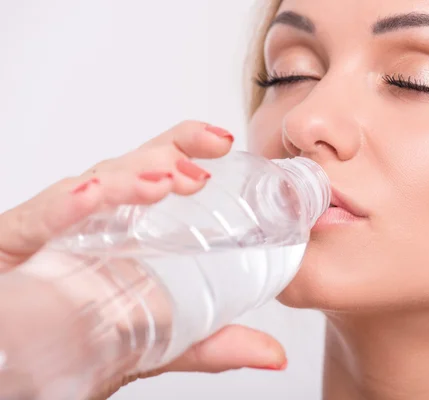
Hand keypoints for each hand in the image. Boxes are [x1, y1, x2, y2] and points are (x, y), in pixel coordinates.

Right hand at [0, 121, 287, 399]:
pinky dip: (65, 206)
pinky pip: (37, 220)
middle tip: (208, 157)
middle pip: (131, 166)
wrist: (24, 367)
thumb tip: (274, 356)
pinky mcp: (14, 245)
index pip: (159, 172)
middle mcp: (93, 218)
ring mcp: (54, 229)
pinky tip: (89, 197)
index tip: (226, 142)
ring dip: (129, 177)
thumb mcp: (162, 342)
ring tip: (165, 181)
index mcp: (128, 227)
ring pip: (90, 185)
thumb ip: (214, 344)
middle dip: (170, 151)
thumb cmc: (87, 341)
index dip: (189, 148)